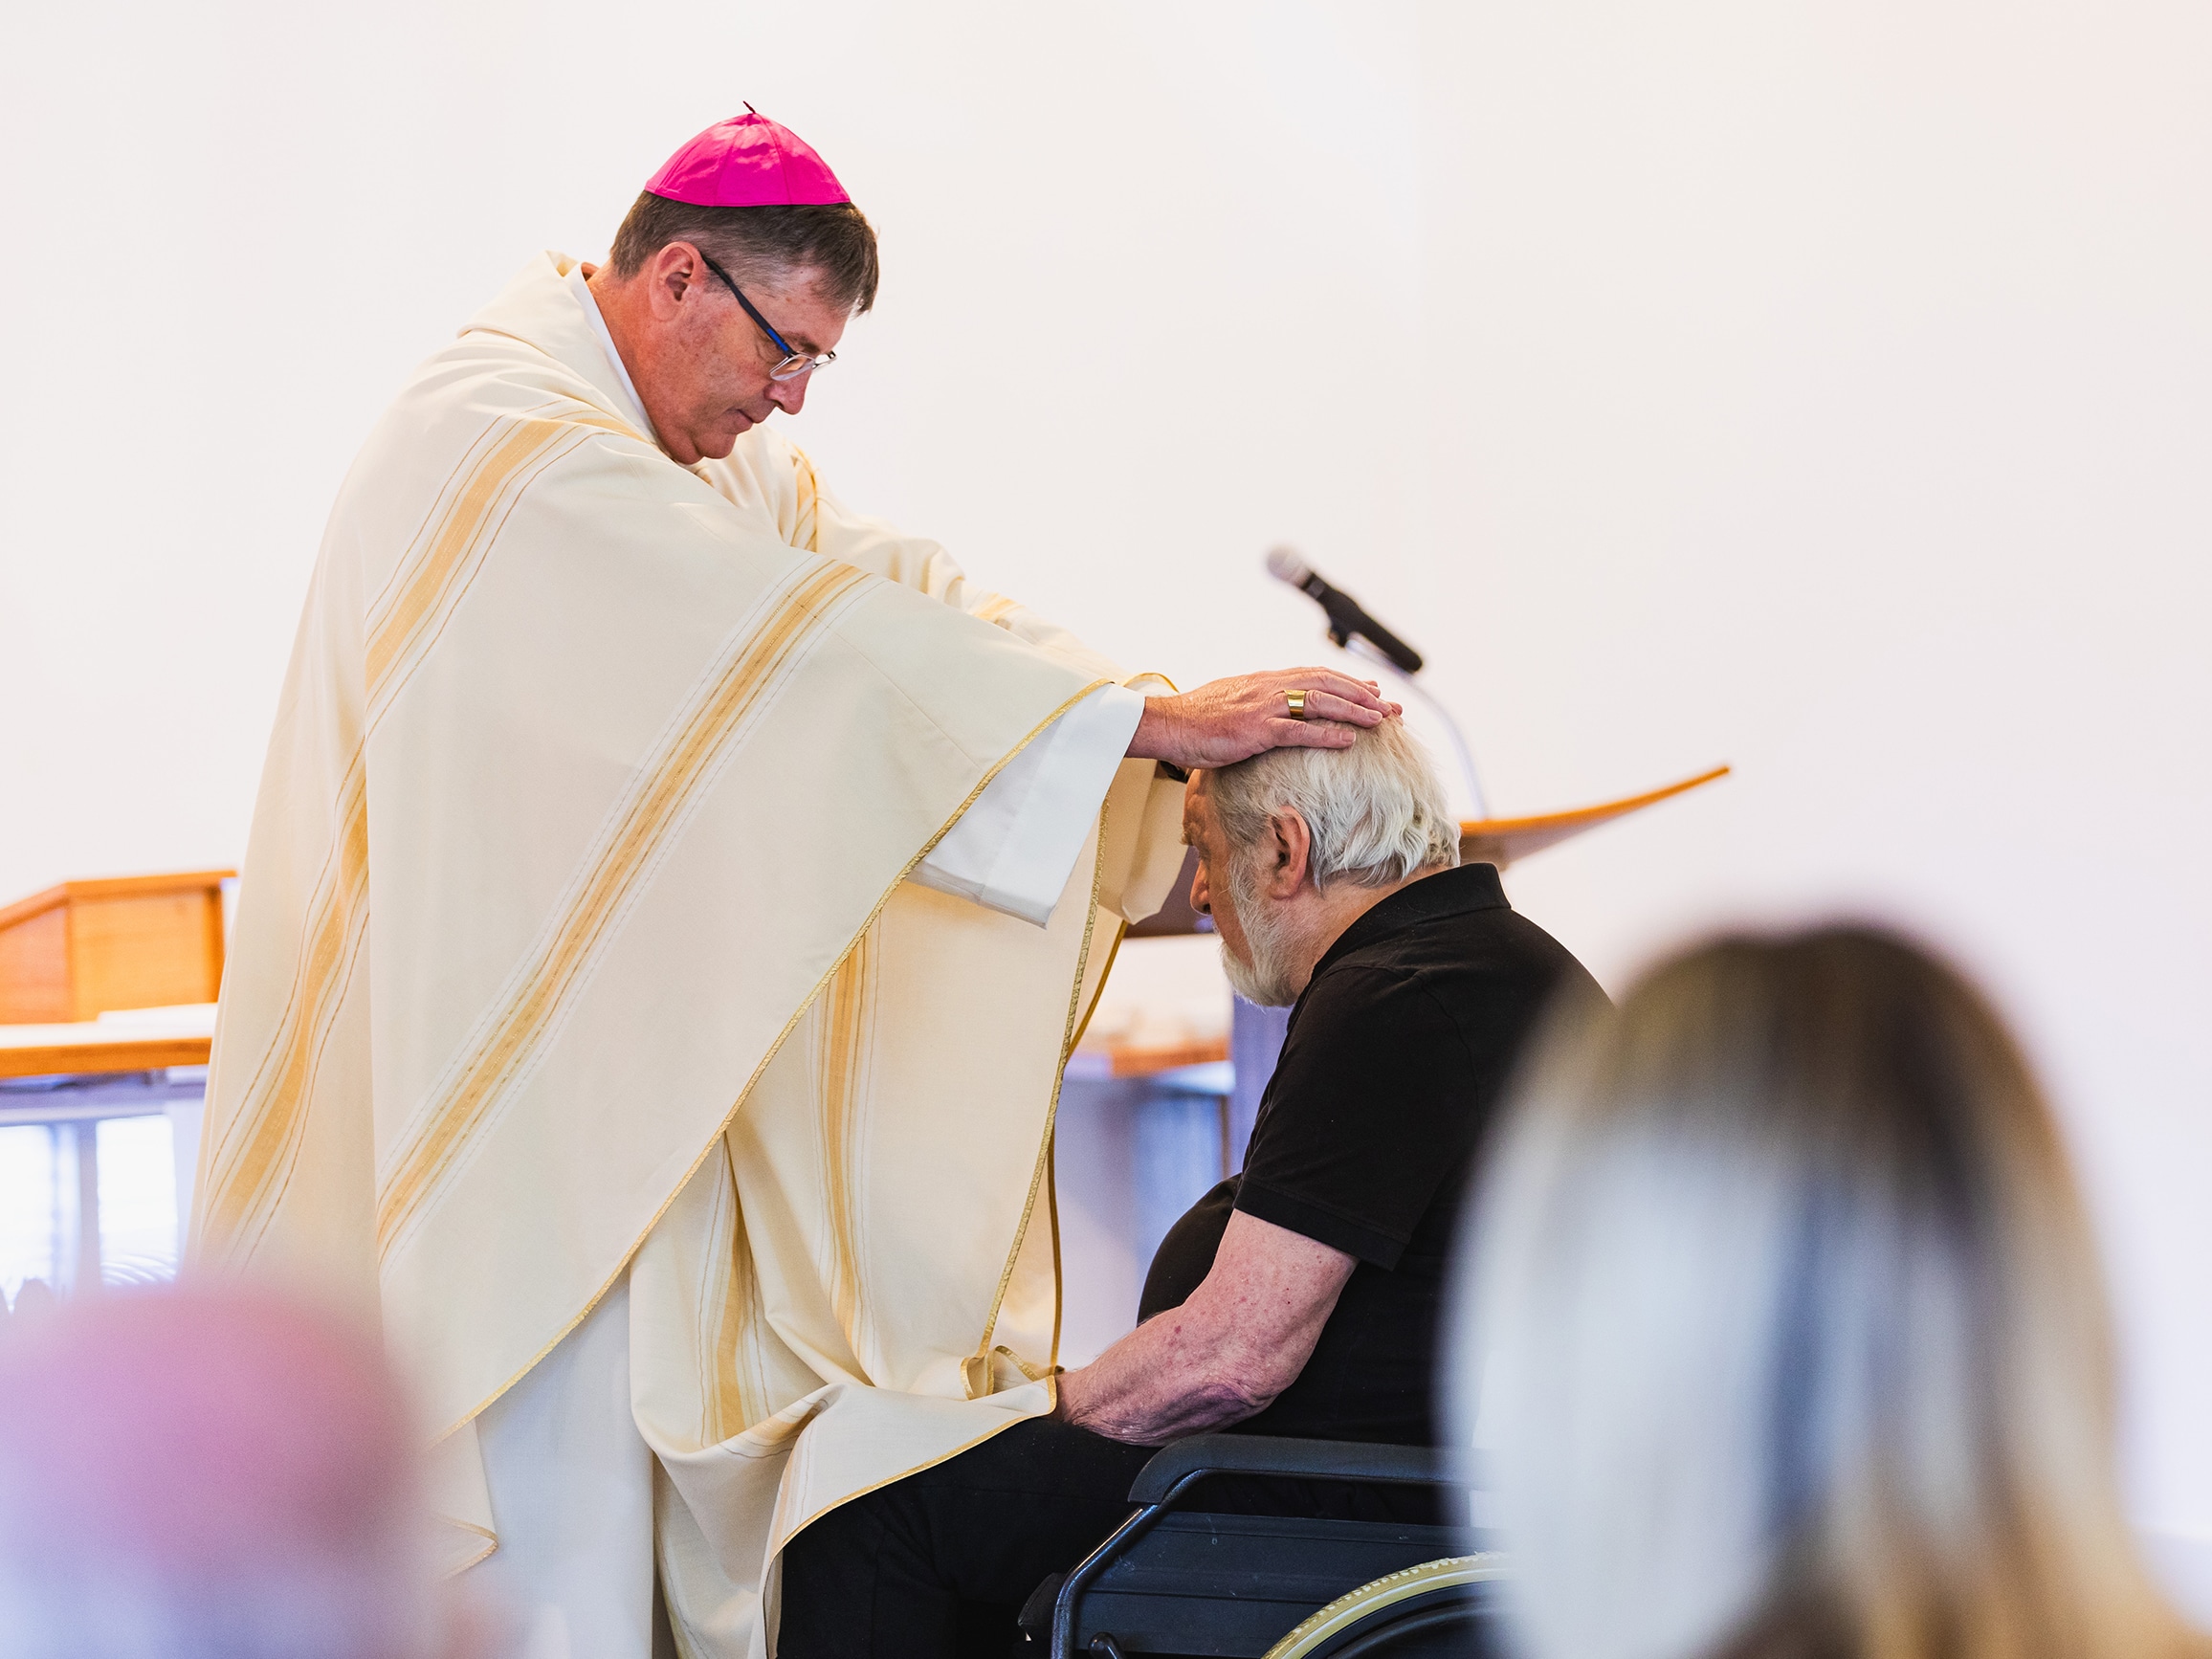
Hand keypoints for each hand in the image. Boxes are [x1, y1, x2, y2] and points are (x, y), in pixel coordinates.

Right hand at [1127, 670, 1400, 771]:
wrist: (1167, 724)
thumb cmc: (1195, 718)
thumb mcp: (1231, 701)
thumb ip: (1256, 701)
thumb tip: (1273, 709)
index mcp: (1264, 681)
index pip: (1315, 675)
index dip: (1348, 682)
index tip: (1372, 690)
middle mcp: (1269, 687)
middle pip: (1326, 684)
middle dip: (1363, 694)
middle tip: (1391, 706)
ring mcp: (1263, 707)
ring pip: (1320, 703)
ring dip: (1354, 711)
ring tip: (1380, 720)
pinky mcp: (1255, 730)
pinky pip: (1298, 731)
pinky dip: (1326, 735)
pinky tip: (1348, 741)